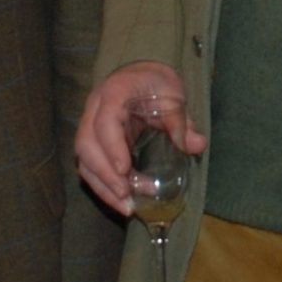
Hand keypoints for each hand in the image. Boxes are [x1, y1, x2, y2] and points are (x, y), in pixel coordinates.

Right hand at [76, 61, 204, 214]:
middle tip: (126, 196)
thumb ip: (181, 122)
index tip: (124, 170)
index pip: (105, 122)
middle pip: (86, 145)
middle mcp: (94, 109)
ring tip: (126, 207)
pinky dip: (103, 185)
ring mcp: (88, 125)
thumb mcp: (173, 96)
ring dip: (102, 186)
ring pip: (83, 159)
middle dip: (104, 174)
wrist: (141, 75)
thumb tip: (197, 145)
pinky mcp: (92, 141)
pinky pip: (89, 166)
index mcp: (114, 93)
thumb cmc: (156, 83)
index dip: (112, 147)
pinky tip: (121, 200)